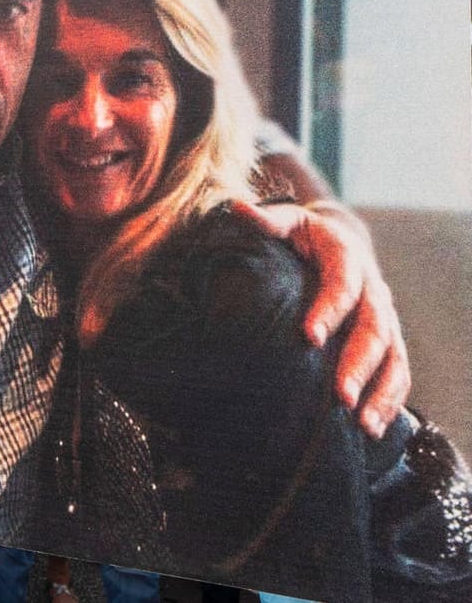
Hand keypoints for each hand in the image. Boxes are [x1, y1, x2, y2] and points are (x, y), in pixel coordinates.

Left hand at [233, 199, 409, 436]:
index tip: (310, 336)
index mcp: (348, 258)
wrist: (341, 240)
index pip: (343, 284)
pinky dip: (390, 398)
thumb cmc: (304, 235)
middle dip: (359, 364)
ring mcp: (385, 316)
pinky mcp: (389, 339)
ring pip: (393, 356)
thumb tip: (236, 208)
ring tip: (362, 423)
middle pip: (374, 328)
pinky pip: (398, 370)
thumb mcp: (287, 221)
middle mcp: (374, 289)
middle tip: (340, 395)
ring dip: (380, 391)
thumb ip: (266, 220)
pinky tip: (374, 426)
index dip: (330, 309)